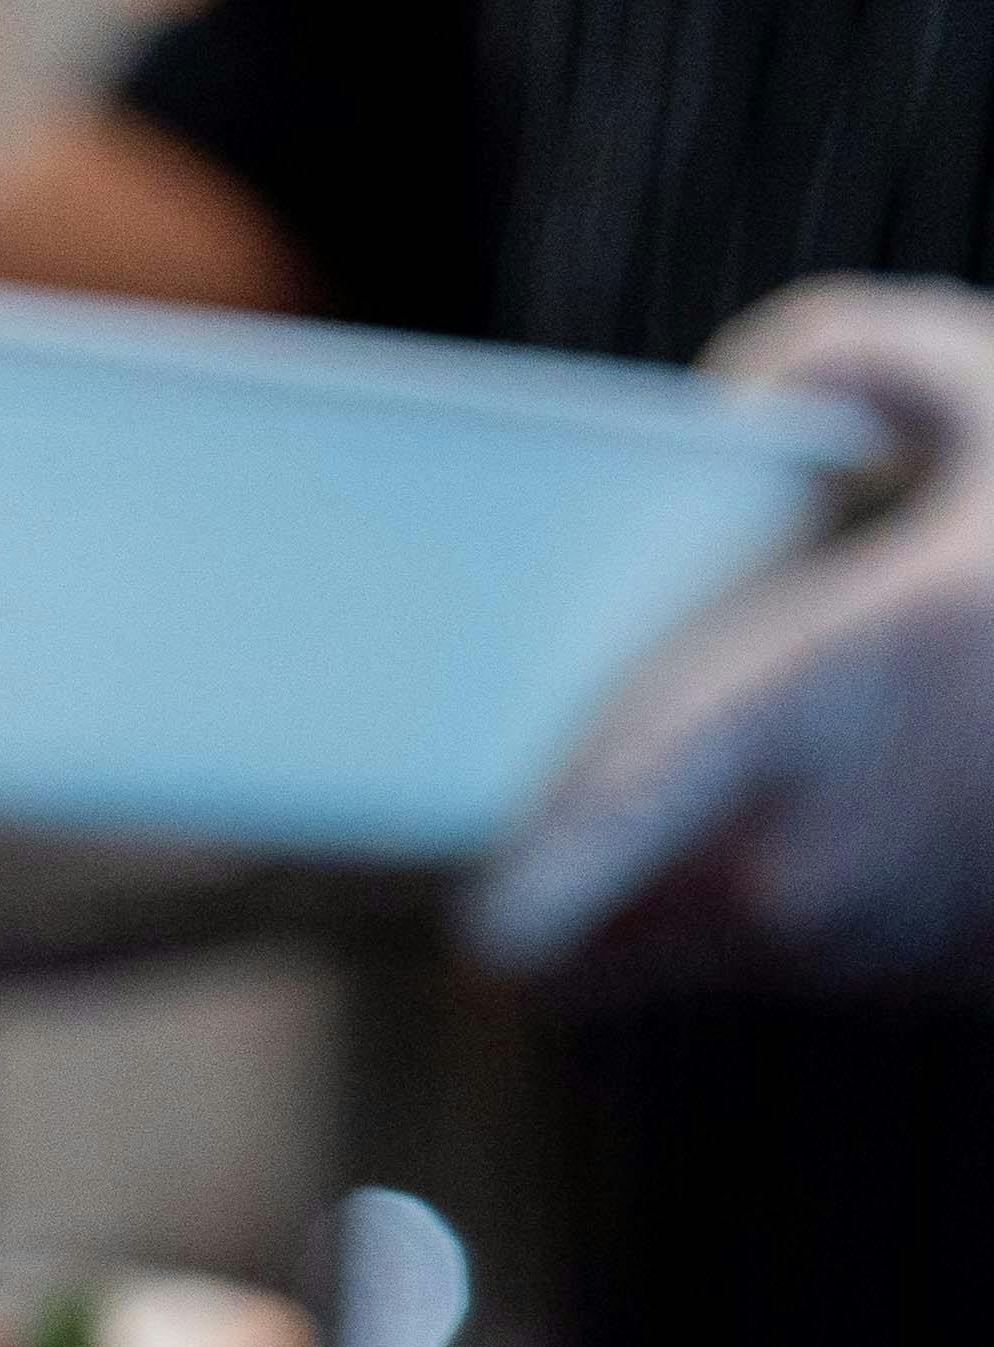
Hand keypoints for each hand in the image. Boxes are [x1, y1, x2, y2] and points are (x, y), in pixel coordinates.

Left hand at [470, 276, 993, 999]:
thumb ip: (858, 358)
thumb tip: (742, 392)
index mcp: (809, 718)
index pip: (583, 859)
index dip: (498, 904)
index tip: (451, 912)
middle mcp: (807, 864)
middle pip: (573, 950)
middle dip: (541, 896)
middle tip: (540, 806)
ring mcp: (850, 949)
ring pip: (662, 959)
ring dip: (647, 899)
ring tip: (709, 776)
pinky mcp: (895, 988)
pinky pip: (763, 959)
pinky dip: (757, 902)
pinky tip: (837, 800)